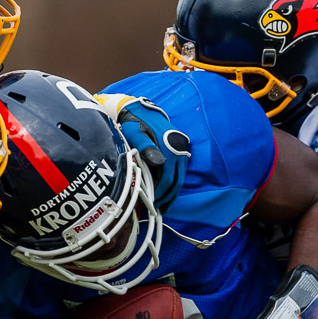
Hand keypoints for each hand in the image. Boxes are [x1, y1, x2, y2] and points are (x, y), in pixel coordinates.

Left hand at [112, 96, 190, 212]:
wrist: (141, 109)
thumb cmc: (135, 123)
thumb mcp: (136, 134)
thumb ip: (146, 148)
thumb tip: (160, 164)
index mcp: (169, 148)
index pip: (167, 178)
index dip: (160, 193)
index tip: (154, 203)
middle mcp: (179, 149)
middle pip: (177, 181)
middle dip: (168, 197)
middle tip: (159, 208)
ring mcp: (182, 149)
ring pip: (180, 177)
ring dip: (173, 192)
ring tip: (165, 204)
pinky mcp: (182, 148)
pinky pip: (180, 171)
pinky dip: (174, 182)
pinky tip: (168, 190)